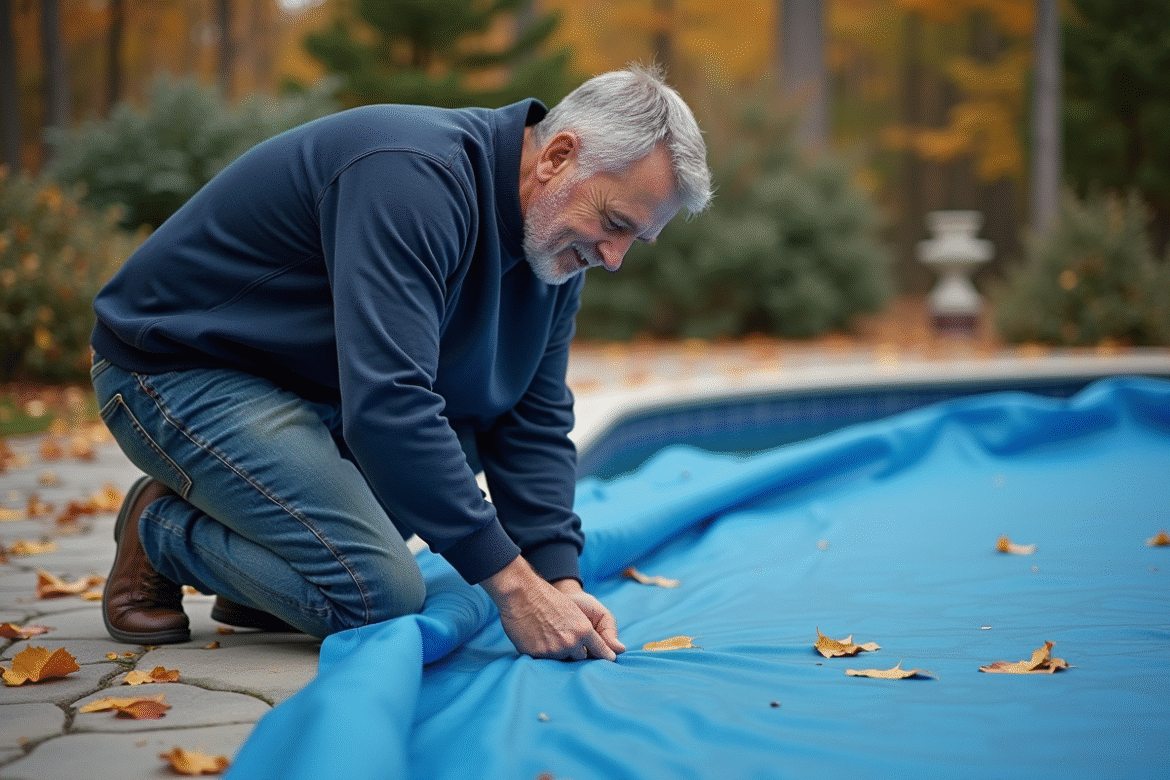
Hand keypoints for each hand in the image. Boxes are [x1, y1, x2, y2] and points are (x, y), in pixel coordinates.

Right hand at [481, 557, 621, 660]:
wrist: (522, 594)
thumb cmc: (549, 599)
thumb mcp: (575, 611)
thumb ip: (594, 631)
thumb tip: (620, 649)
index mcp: (583, 630)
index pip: (600, 650)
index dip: (606, 655)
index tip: (610, 659)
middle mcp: (570, 643)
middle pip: (580, 657)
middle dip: (575, 649)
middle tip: (563, 635)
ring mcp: (553, 650)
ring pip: (562, 659)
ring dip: (558, 651)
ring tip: (548, 633)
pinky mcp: (537, 655)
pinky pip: (546, 660)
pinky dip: (544, 652)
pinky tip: (537, 637)